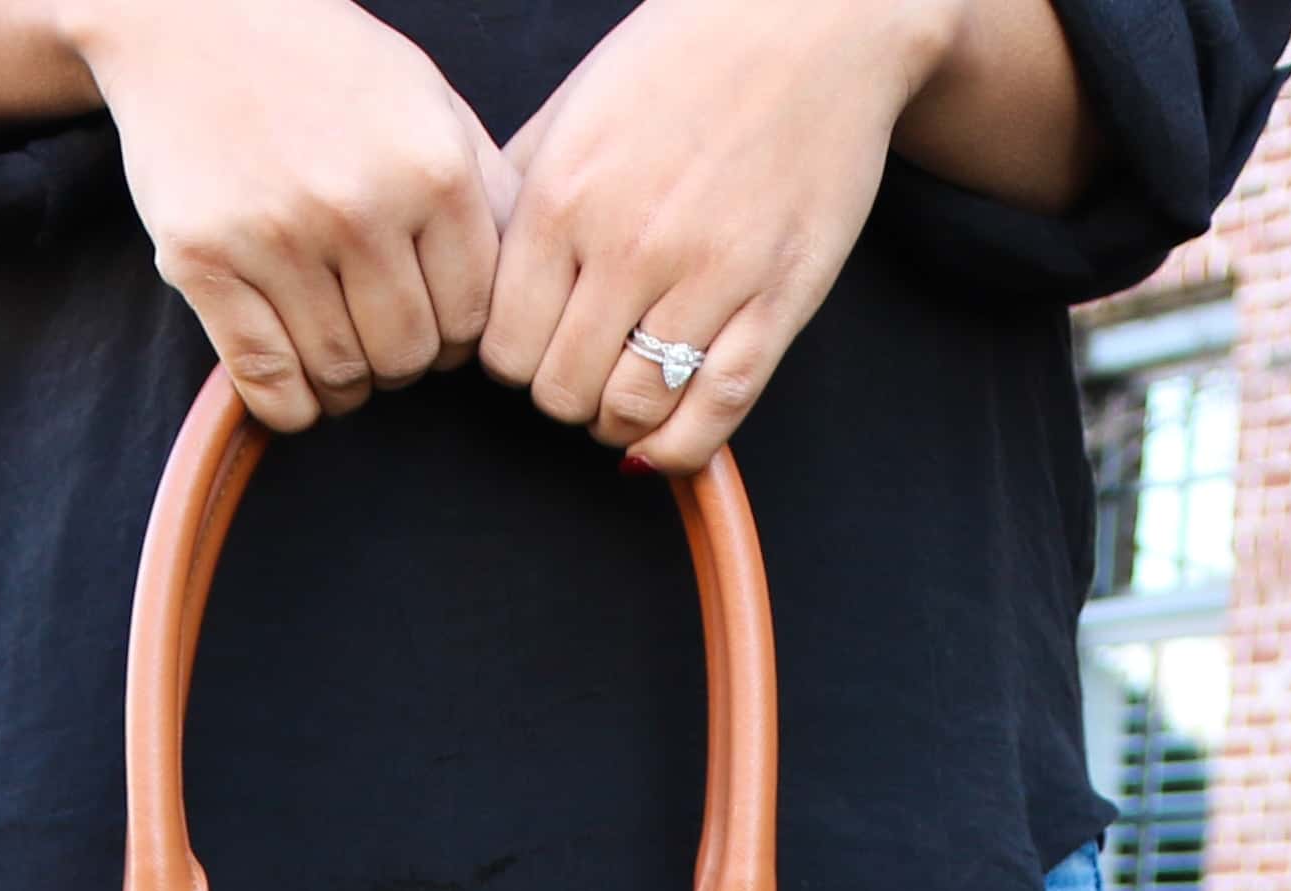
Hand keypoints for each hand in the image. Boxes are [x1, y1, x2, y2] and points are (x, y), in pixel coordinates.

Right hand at [66, 0, 510, 427]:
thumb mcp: (427, 102)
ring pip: (340, 377)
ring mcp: (277, 236)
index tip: (428, 321)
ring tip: (335, 349)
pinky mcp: (205, 261)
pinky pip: (268, 384)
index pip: (471, 319)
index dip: (453, 337)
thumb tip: (528, 283)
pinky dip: (288, 405)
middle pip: (409, 357)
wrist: (193, 19)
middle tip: (377, 334)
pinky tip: (294, 384)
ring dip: (344, 385)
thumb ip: (482, 189)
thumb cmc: (323, 67)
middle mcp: (359, 206)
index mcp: (432, 169)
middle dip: (401, 361)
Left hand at [481, 0, 953, 471]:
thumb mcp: (574, 107)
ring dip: (619, 421)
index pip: (503, 349)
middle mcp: (628, 245)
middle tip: (585, 366)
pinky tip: (665, 437)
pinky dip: (679, 448)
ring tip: (627, 390)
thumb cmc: (684, 57)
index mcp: (563, 198)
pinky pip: (713, 415)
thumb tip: (480, 274)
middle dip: (564, 393)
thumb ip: (519, 193)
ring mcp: (707, 276)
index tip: (538, 346)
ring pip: (628, 412)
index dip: (514, 363)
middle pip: (559, 392)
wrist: (810, 18)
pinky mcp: (775, 299)